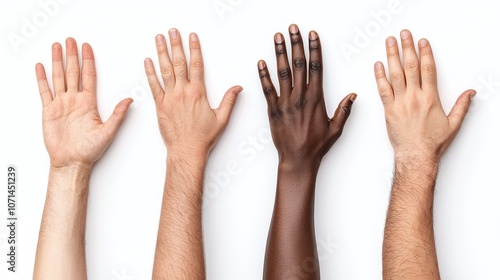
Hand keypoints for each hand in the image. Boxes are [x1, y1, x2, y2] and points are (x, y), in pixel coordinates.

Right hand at [35, 38, 131, 169]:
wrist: (72, 163)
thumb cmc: (90, 151)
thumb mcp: (108, 131)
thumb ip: (118, 114)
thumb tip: (131, 100)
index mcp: (88, 103)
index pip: (89, 76)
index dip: (88, 61)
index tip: (87, 47)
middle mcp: (75, 101)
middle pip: (73, 72)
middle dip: (72, 56)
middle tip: (71, 40)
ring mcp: (61, 104)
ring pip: (59, 77)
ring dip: (57, 62)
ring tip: (57, 46)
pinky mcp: (49, 111)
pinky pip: (45, 91)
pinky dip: (42, 79)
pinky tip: (41, 66)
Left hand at [145, 29, 241, 158]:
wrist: (186, 150)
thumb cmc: (203, 137)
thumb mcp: (222, 119)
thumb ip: (229, 101)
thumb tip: (237, 88)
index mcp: (198, 93)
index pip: (197, 65)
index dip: (194, 49)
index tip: (192, 37)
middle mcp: (183, 92)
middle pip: (179, 63)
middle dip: (176, 45)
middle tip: (173, 31)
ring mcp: (170, 98)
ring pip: (165, 70)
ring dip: (162, 52)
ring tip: (159, 39)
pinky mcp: (160, 105)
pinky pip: (154, 85)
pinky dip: (150, 72)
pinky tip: (148, 61)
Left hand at [257, 24, 355, 167]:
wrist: (298, 159)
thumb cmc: (317, 146)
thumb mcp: (336, 128)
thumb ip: (344, 110)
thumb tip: (352, 95)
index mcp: (316, 99)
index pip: (315, 68)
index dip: (314, 50)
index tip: (313, 36)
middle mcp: (300, 97)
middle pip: (298, 65)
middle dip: (296, 44)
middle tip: (293, 29)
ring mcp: (285, 103)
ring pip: (282, 73)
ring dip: (279, 53)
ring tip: (278, 38)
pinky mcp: (273, 110)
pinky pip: (267, 89)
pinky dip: (263, 75)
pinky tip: (261, 62)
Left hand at [374, 29, 475, 161]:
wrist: (416, 156)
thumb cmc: (432, 143)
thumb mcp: (453, 124)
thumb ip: (461, 106)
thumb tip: (470, 92)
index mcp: (430, 98)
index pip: (428, 69)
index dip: (425, 53)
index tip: (422, 41)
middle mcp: (414, 98)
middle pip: (410, 67)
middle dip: (407, 48)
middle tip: (404, 34)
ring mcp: (400, 103)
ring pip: (395, 75)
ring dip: (392, 56)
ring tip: (390, 42)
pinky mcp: (389, 110)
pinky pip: (383, 90)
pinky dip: (379, 76)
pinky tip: (378, 65)